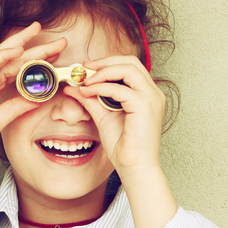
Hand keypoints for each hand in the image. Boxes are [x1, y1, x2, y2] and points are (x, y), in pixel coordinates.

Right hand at [0, 23, 66, 155]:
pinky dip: (2, 55)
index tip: (61, 59)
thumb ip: (17, 108)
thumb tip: (39, 99)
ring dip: (22, 41)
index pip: (24, 71)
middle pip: (19, 58)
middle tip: (61, 40)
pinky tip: (16, 48)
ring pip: (4, 54)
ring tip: (38, 29)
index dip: (42, 64)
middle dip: (40, 49)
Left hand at [63, 55, 165, 175]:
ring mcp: (151, 98)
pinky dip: (101, 88)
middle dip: (105, 62)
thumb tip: (73, 86)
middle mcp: (153, 92)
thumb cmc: (124, 146)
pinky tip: (88, 93)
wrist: (134, 166)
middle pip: (131, 61)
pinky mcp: (144, 106)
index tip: (87, 68)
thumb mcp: (103, 116)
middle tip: (84, 68)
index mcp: (147, 93)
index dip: (108, 63)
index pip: (130, 66)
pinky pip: (119, 88)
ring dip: (103, 72)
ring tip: (85, 81)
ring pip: (128, 69)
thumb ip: (91, 99)